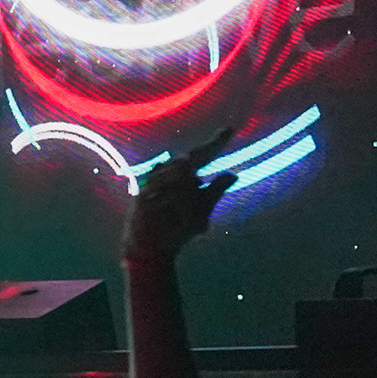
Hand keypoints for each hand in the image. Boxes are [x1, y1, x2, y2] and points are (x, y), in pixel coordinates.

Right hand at [121, 132, 243, 269]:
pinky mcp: (142, 197)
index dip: (214, 143)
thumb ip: (215, 192)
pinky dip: (172, 204)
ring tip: (178, 217)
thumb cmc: (176, 228)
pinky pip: (165, 194)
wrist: (152, 248)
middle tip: (190, 208)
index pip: (200, 155)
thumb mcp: (201, 210)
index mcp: (182, 175)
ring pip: (178, 179)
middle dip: (190, 189)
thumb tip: (234, 174)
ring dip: (184, 201)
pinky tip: (169, 213)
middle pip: (187, 164)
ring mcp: (152, 184)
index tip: (229, 129)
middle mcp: (166, 174)